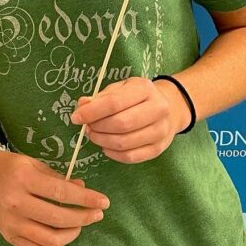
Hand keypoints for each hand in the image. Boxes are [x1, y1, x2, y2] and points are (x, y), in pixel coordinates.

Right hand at [0, 150, 108, 245]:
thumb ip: (57, 178)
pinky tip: (62, 235)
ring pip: (50, 239)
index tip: (104, 201)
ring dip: (71, 233)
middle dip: (83, 217)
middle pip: (58, 218)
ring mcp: (12, 223)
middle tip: (97, 214)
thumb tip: (83, 188)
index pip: (62, 192)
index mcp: (23, 179)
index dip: (86, 198)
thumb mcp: (33, 164)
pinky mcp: (9, 237)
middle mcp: (16, 203)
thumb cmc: (9, 166)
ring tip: (79, 224)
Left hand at [71, 76, 189, 163]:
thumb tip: (81, 106)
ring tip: (94, 135)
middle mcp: (157, 109)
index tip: (76, 117)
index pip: (114, 103)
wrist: (169, 108)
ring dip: (103, 141)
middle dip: (98, 128)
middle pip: (121, 124)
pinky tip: (105, 147)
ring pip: (125, 143)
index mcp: (144, 89)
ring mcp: (160, 131)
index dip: (92, 112)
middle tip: (87, 127)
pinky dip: (113, 154)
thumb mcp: (120, 88)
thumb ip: (100, 97)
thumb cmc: (137, 96)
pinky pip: (132, 157)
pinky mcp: (159, 148)